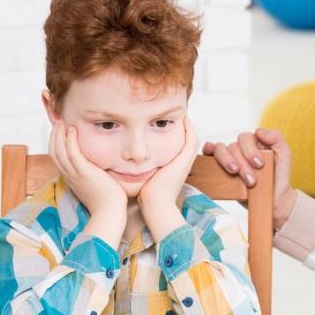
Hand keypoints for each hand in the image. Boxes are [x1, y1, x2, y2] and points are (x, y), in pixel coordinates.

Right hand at [48, 124, 126, 219]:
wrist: (109, 212)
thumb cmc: (106, 200)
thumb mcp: (94, 184)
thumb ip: (91, 173)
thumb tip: (97, 165)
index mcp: (70, 178)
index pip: (56, 157)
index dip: (55, 143)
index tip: (60, 132)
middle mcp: (68, 175)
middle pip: (53, 152)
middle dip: (54, 136)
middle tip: (59, 123)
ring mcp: (75, 174)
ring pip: (59, 151)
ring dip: (59, 134)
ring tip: (63, 122)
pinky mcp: (84, 173)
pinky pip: (72, 153)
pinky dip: (69, 140)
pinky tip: (72, 130)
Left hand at [138, 117, 197, 239]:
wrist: (154, 205)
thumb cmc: (145, 194)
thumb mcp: (142, 176)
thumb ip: (137, 167)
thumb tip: (123, 159)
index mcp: (173, 166)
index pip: (178, 144)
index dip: (173, 131)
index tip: (164, 119)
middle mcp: (182, 162)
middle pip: (187, 138)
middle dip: (182, 124)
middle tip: (176, 111)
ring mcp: (185, 161)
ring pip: (192, 137)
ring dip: (188, 124)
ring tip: (181, 109)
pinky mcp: (184, 160)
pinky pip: (191, 139)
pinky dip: (189, 128)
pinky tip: (184, 117)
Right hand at [203, 128, 294, 225]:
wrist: (273, 200)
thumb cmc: (278, 177)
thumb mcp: (284, 155)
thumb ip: (276, 139)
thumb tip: (258, 131)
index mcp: (253, 142)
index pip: (246, 139)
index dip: (250, 150)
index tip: (259, 165)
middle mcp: (239, 148)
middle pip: (233, 147)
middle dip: (242, 163)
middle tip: (251, 180)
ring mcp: (229, 158)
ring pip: (219, 150)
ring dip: (227, 161)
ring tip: (235, 173)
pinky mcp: (219, 169)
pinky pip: (208, 155)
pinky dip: (207, 152)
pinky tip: (210, 158)